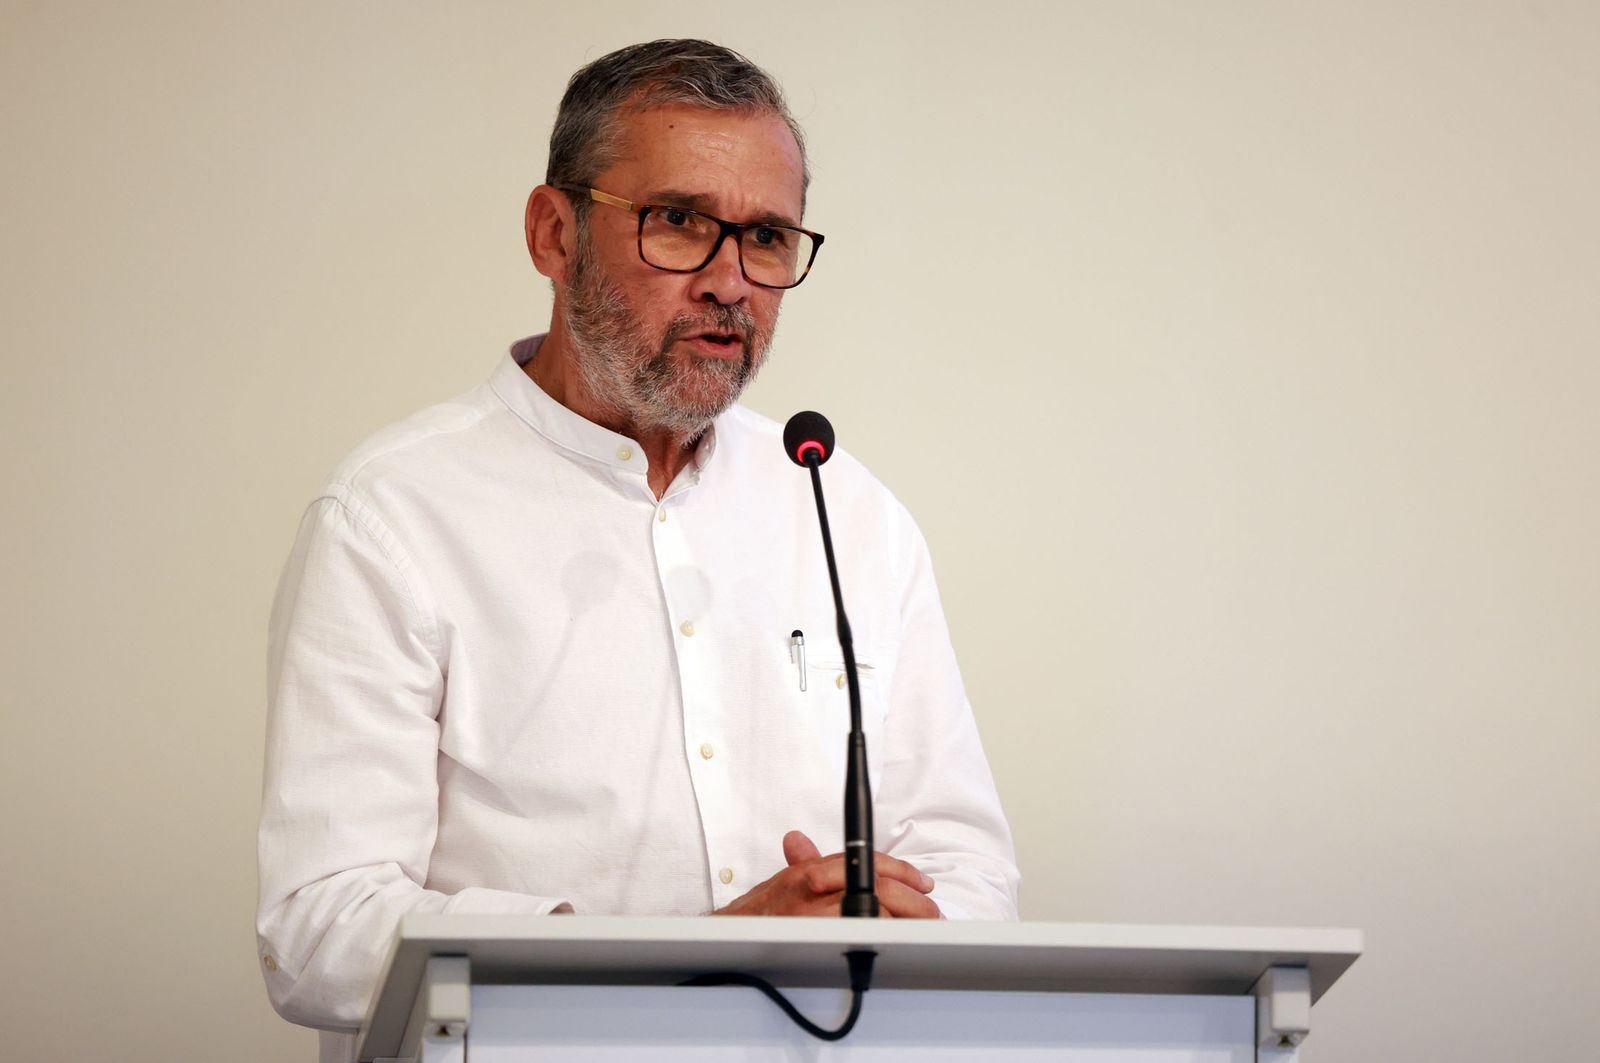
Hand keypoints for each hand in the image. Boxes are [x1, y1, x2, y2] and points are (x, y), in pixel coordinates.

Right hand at [713, 830, 942, 917]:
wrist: (728, 937)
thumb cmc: (757, 911)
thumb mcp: (782, 878)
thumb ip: (803, 861)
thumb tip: (800, 840)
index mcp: (811, 869)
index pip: (867, 861)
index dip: (901, 870)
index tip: (922, 882)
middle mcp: (814, 888)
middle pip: (877, 886)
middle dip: (913, 899)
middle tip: (932, 910)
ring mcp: (815, 916)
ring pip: (874, 912)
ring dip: (905, 921)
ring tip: (924, 928)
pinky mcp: (814, 940)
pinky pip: (859, 937)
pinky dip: (883, 938)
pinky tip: (898, 943)